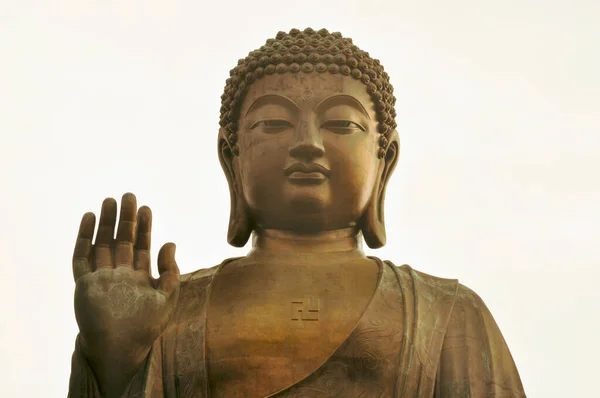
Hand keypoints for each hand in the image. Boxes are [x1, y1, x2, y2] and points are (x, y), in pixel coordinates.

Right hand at [72, 193, 179, 388]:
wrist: (120, 347)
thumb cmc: (146, 327)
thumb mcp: (167, 298)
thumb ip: (171, 271)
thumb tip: (170, 243)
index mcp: (140, 277)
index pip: (142, 246)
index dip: (144, 227)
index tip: (146, 208)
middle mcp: (120, 274)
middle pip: (122, 240)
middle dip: (126, 219)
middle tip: (128, 196)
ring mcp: (101, 277)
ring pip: (103, 243)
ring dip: (106, 223)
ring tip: (109, 201)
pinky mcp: (84, 283)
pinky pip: (82, 256)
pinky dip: (85, 237)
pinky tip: (89, 219)